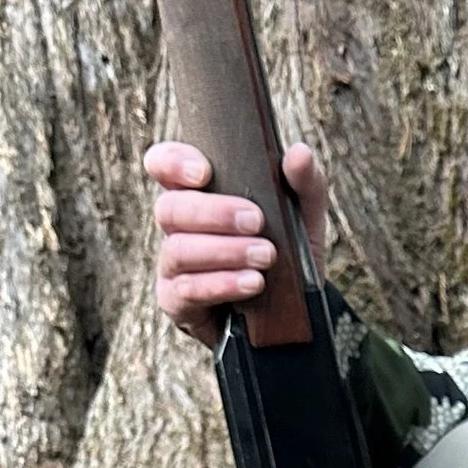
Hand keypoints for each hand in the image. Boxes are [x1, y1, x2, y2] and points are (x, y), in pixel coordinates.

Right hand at [147, 138, 330, 347]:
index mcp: (198, 194)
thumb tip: (299, 153)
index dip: (173, 163)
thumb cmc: (286, 253)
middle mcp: (178, 227)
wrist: (293, 314)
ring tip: (265, 256)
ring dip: (224, 251)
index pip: (163, 165)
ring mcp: (174, 266)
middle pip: (170, 208)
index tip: (204, 173)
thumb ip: (304, 184)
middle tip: (256, 220)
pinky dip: (222, 284)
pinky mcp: (178, 302)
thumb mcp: (303, 218)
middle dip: (214, 213)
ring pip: (179, 250)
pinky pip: (187, 290)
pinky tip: (252, 283)